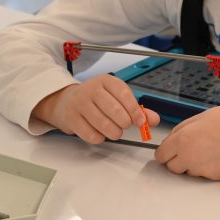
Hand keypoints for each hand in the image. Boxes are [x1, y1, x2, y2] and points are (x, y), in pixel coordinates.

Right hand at [32, 74, 158, 143]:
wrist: (66, 101)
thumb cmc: (96, 100)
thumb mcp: (116, 98)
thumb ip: (136, 109)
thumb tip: (154, 119)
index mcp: (106, 81)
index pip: (124, 94)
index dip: (134, 110)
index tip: (141, 122)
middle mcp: (91, 89)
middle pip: (114, 110)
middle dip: (124, 123)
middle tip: (124, 125)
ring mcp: (79, 104)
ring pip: (103, 124)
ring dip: (114, 132)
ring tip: (115, 131)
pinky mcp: (71, 118)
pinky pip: (91, 134)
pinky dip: (100, 138)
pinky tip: (100, 133)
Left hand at [155, 105, 219, 179]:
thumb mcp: (198, 118)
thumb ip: (180, 131)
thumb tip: (171, 140)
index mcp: (182, 140)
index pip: (161, 155)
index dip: (165, 152)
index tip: (169, 151)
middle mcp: (189, 157)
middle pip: (172, 167)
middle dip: (177, 160)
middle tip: (189, 149)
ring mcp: (201, 170)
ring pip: (188, 172)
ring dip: (192, 164)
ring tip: (208, 150)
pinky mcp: (213, 177)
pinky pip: (203, 175)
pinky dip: (207, 168)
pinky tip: (217, 156)